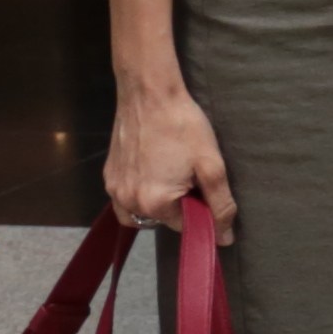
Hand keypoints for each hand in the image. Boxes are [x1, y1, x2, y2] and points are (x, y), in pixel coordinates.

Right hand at [104, 83, 232, 230]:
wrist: (149, 94)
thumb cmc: (183, 126)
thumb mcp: (211, 166)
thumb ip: (220, 205)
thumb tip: (224, 239)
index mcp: (155, 204)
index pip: (186, 226)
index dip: (201, 208)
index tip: (203, 183)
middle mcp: (128, 202)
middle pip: (164, 219)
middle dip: (181, 204)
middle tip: (189, 172)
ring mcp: (114, 190)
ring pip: (143, 212)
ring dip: (160, 202)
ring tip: (172, 171)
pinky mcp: (108, 176)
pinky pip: (126, 199)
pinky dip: (141, 194)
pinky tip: (154, 170)